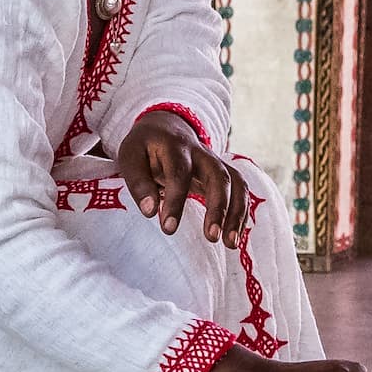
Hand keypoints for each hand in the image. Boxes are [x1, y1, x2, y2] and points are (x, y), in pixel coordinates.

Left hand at [117, 110, 248, 249]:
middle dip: (218, 207)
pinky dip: (241, 213)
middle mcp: (201, 153)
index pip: (179, 173)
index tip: (168, 228)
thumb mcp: (130, 156)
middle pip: (218, 176)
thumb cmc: (145, 147)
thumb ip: (138, 182)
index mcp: (175, 146)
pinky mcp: (223, 173)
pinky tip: (234, 236)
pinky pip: (240, 190)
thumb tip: (150, 211)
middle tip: (212, 237)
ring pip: (236, 183)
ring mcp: (216, 162)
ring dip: (236, 213)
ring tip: (230, 243)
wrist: (166, 127)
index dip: (175, 201)